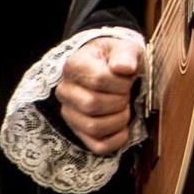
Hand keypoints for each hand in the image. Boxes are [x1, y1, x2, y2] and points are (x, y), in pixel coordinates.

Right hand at [57, 36, 140, 154]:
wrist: (108, 66)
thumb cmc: (116, 57)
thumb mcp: (124, 47)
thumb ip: (126, 54)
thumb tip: (125, 67)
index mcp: (73, 66)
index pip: (98, 79)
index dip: (121, 81)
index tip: (129, 77)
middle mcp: (65, 91)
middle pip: (92, 105)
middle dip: (120, 100)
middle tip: (127, 92)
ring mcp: (69, 114)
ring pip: (94, 127)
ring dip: (119, 119)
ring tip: (125, 106)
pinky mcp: (79, 132)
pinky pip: (98, 146)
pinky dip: (117, 139)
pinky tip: (124, 126)